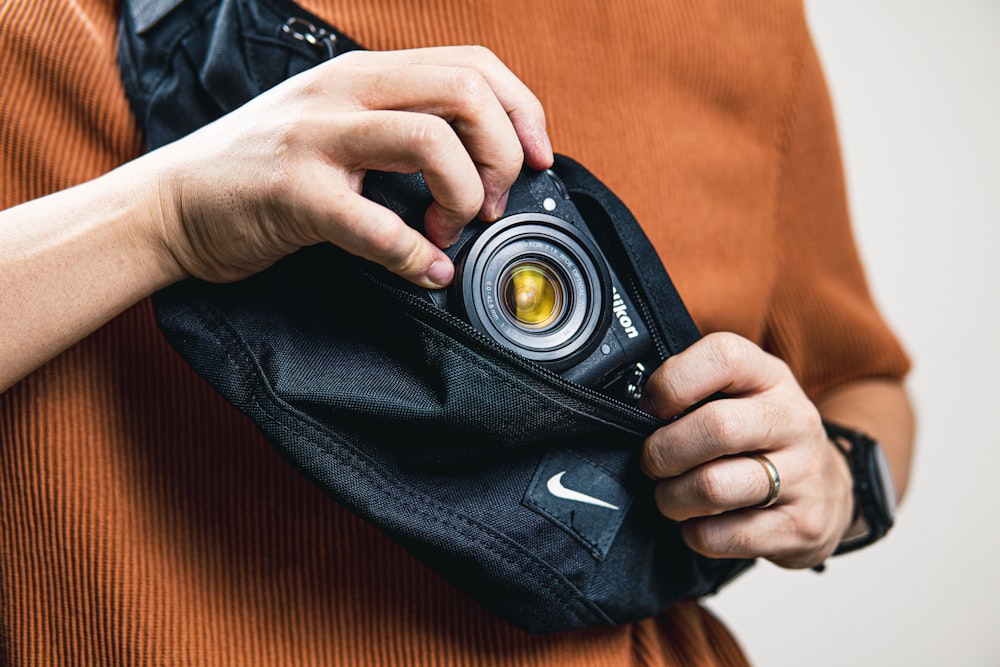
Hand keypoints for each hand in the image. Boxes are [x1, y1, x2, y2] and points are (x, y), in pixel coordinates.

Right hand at [151, 46, 552, 286]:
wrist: (171, 202)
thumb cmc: (262, 173)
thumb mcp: (336, 126)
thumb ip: (400, 128)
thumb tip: (482, 163)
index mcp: (363, 74)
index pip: (472, 63)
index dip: (523, 110)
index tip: (538, 158)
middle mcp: (343, 91)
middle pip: (465, 90)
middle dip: (502, 154)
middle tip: (491, 202)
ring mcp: (315, 136)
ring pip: (430, 140)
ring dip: (463, 196)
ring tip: (448, 231)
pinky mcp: (292, 192)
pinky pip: (376, 222)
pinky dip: (416, 255)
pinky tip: (425, 270)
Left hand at [639, 332, 853, 568]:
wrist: (829, 492)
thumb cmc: (761, 439)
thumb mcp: (740, 396)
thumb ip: (694, 391)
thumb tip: (629, 407)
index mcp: (769, 376)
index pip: (721, 357)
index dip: (671, 383)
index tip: (651, 409)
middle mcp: (793, 419)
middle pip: (714, 428)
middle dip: (662, 452)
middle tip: (652, 463)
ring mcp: (804, 474)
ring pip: (714, 487)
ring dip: (672, 498)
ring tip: (671, 496)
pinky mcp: (801, 526)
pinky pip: (723, 535)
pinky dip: (696, 533)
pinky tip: (701, 522)